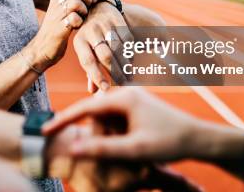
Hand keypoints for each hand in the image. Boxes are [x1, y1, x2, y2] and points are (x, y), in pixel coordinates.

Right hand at [27, 0, 95, 71]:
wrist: (40, 50)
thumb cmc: (57, 31)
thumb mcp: (63, 13)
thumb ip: (74, 2)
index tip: (87, 2)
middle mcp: (56, 3)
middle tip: (86, 11)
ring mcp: (56, 15)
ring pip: (76, 2)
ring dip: (83, 11)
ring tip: (80, 20)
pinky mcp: (59, 28)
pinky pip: (74, 18)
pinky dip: (79, 23)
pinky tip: (75, 28)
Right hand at [42, 87, 200, 161]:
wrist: (199, 138)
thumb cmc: (170, 142)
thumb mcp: (135, 149)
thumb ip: (104, 148)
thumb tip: (75, 148)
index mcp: (123, 97)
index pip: (84, 107)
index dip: (63, 120)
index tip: (44, 131)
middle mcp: (125, 93)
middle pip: (91, 111)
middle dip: (75, 126)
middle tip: (54, 139)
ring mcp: (131, 99)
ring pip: (102, 117)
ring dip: (93, 132)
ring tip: (79, 145)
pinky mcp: (135, 108)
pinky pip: (112, 120)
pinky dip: (105, 132)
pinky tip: (104, 146)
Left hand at [73, 2, 133, 92]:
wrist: (96, 8)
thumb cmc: (90, 37)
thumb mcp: (85, 50)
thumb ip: (90, 70)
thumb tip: (93, 91)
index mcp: (79, 41)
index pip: (87, 61)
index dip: (96, 76)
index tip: (106, 89)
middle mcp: (90, 31)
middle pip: (105, 55)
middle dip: (115, 72)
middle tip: (123, 84)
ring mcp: (104, 24)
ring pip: (118, 48)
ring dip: (125, 64)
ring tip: (129, 76)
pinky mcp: (117, 19)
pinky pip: (127, 39)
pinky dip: (130, 51)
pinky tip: (131, 61)